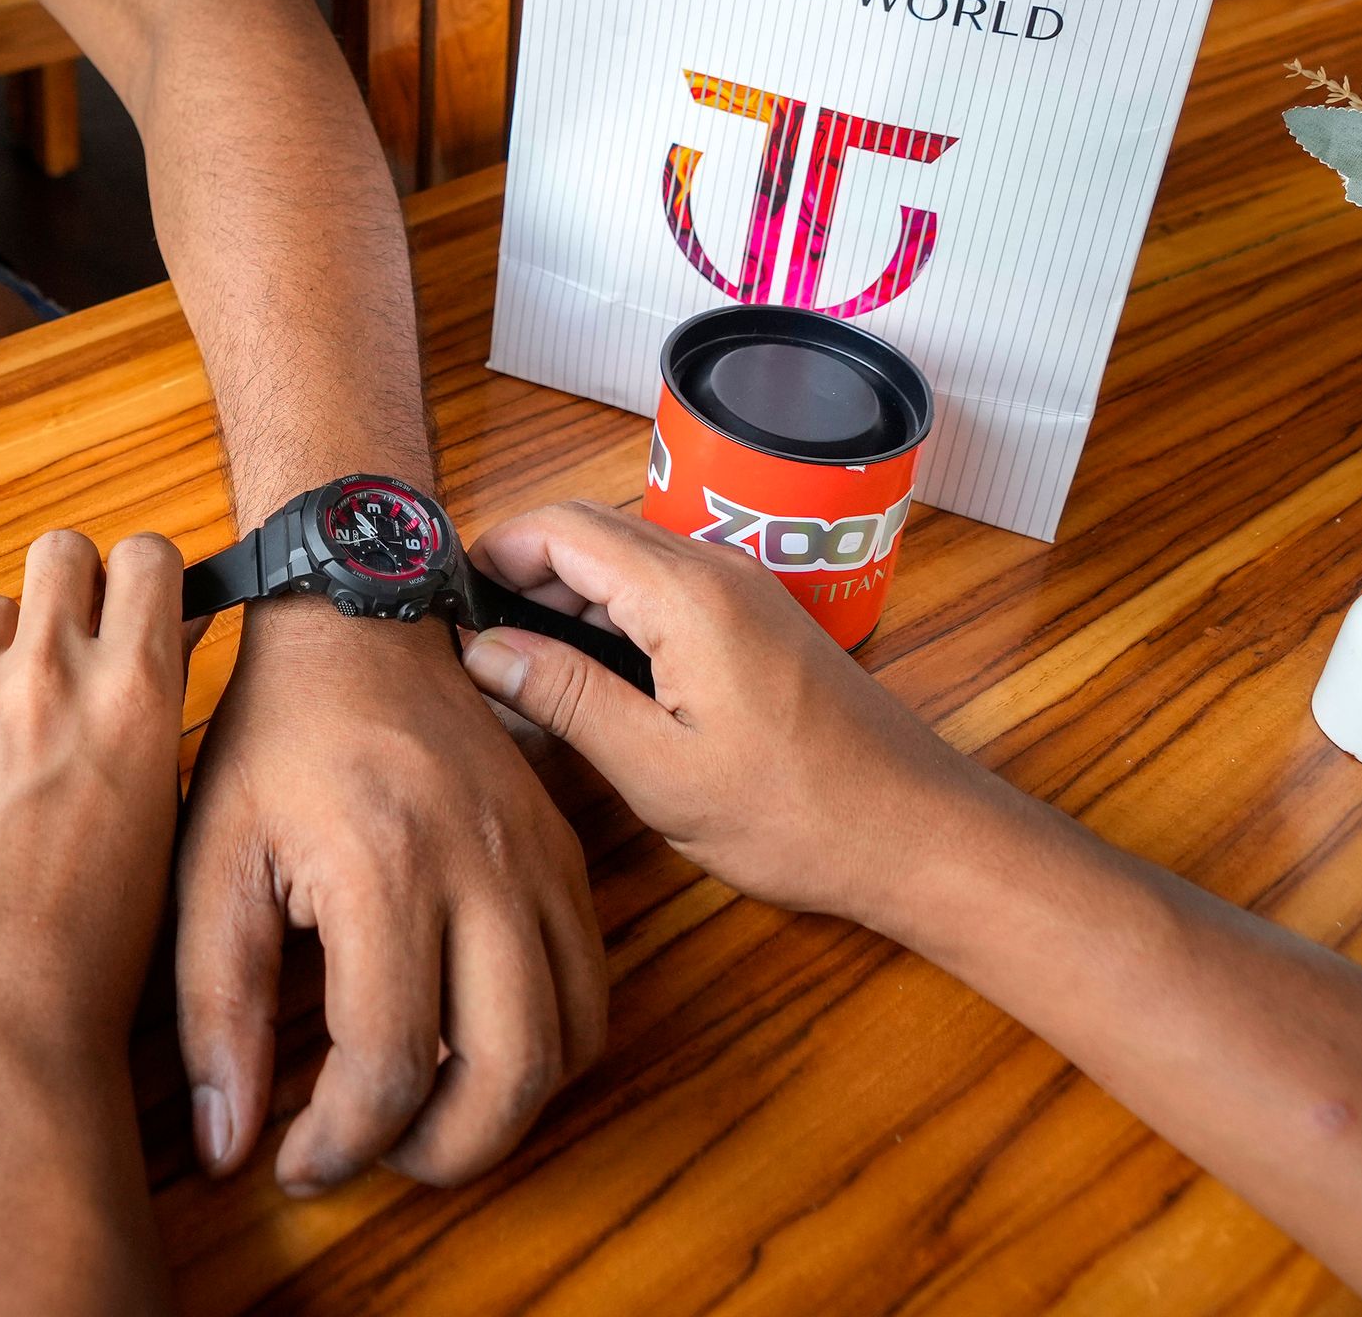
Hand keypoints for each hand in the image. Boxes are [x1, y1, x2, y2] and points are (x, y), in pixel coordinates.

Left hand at [0, 528, 188, 1069]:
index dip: (142, 579)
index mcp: (131, 694)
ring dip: (4, 660)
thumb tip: (165, 637)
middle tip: (69, 656)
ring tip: (9, 746)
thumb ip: (159, 712)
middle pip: (58, 553)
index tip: (134, 611)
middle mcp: (46, 676)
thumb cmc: (100, 949)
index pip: (145, 556)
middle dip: (69, 591)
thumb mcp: (166, 816)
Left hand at [174, 601, 605, 1194]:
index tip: (295, 1164)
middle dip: (444, 1153)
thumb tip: (227, 1146)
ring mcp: (539, 860)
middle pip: (509, 1073)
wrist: (361, 625)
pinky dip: (547, 1050)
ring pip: (570, 1043)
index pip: (388, 1063)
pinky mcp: (567, 857)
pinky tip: (472, 1048)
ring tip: (423, 1115)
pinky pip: (592, 989)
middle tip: (373, 1157)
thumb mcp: (211, 862)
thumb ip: (214, 1010)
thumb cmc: (272, 742)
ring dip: (506, 1111)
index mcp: (382, 865)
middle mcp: (481, 866)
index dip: (342, 1146)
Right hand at [453, 502, 1010, 933]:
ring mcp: (744, 590)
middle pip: (594, 529)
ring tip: (519, 663)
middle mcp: (716, 569)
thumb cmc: (794, 814)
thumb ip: (567, 700)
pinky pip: (666, 585)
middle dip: (523, 567)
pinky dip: (614, 609)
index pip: (563, 528)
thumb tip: (485, 650)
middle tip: (472, 639)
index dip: (494, 551)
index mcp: (686, 595)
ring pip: (630, 556)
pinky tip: (591, 673)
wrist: (917, 832)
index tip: (444, 601)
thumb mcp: (660, 770)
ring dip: (568, 590)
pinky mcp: (759, 620)